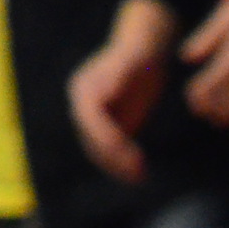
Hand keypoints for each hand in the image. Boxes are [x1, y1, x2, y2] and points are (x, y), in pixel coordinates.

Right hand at [69, 0, 178, 183]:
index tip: (123, 150)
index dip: (104, 136)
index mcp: (84, 90)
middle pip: (92, 139)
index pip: (88, 119)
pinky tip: (140, 173)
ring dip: (118, 167)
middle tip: (137, 171)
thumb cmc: (140, 54)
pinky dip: (123, 164)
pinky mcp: (109, 129)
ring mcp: (94, 120)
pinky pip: (111, 152)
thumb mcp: (132, 61)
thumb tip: (103, 93)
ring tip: (140, 176)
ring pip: (99, 151)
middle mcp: (83, 108)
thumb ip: (118, 75)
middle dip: (113, 157)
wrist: (145, 51)